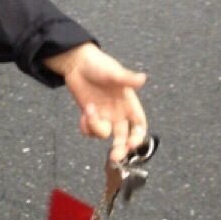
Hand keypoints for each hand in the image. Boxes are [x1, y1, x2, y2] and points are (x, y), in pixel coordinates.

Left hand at [44, 42, 148, 162]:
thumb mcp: (114, 72)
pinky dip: (86, 127)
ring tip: (89, 110)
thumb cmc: (99, 65)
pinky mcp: (90, 115)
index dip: (138, 136)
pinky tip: (83, 116)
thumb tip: (142, 78)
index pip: (139, 125)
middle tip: (114, 156)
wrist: (77, 63)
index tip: (132, 144)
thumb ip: (127, 78)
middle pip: (123, 137)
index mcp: (129, 103)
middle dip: (120, 148)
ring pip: (104, 134)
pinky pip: (90, 130)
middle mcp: (118, 112)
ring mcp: (104, 115)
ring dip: (96, 127)